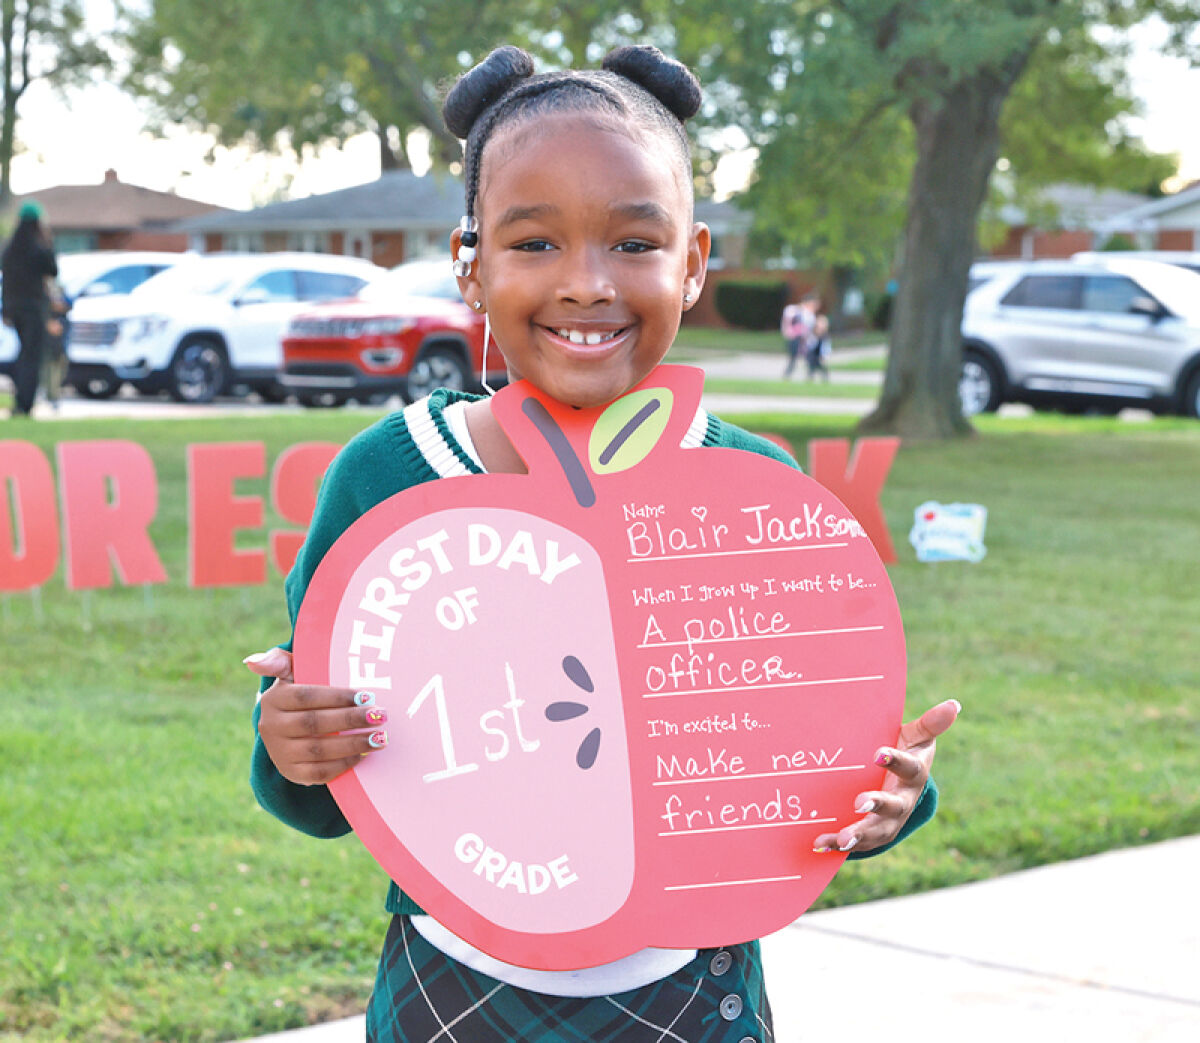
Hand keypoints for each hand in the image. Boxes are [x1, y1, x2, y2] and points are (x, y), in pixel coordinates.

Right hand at [245, 647, 388, 785]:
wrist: (289, 729)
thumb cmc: (299, 692)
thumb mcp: (290, 673)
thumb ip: (279, 661)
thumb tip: (251, 660)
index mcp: (273, 699)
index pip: (306, 696)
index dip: (337, 696)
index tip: (367, 695)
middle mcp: (271, 727)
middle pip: (314, 723)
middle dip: (351, 720)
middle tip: (381, 715)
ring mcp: (279, 753)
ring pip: (318, 750)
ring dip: (352, 744)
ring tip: (380, 738)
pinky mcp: (291, 773)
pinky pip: (319, 772)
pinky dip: (343, 765)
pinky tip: (364, 755)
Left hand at [813, 698, 959, 854]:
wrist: (903, 783)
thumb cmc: (908, 752)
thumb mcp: (917, 737)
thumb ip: (930, 723)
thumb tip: (954, 704)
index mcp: (914, 774)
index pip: (909, 768)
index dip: (895, 761)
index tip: (878, 753)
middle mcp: (904, 801)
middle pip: (893, 806)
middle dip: (877, 805)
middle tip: (858, 803)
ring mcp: (889, 821)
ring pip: (876, 831)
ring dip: (859, 835)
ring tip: (841, 838)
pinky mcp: (873, 834)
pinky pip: (857, 843)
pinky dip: (837, 845)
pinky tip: (820, 843)